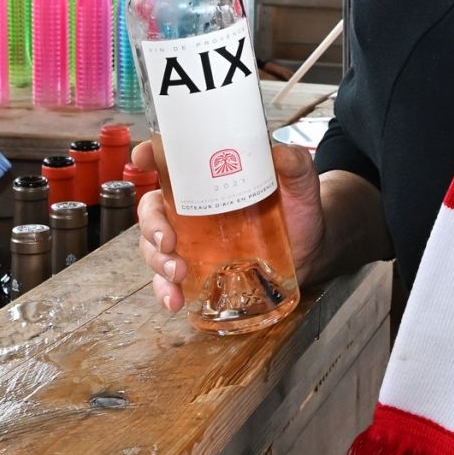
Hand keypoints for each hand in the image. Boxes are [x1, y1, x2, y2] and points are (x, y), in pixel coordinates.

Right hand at [133, 139, 327, 312]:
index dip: (148, 157)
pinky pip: (170, 281)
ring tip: (176, 274)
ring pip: (154, 248)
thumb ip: (296, 167)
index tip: (142, 158)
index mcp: (207, 181)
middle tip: (167, 241)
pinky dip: (165, 291)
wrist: (311, 249)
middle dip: (151, 226)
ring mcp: (191, 242)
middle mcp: (191, 209)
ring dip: (157, 262)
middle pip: (152, 211)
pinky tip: (175, 301)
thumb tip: (284, 153)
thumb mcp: (299, 185)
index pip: (169, 163)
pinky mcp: (198, 271)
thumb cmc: (297, 211)